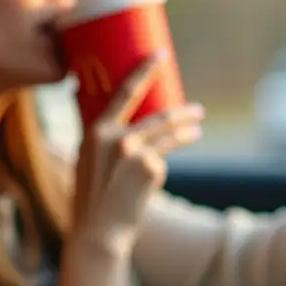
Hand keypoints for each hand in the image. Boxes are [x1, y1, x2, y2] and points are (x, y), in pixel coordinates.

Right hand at [70, 54, 204, 254]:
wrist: (97, 230)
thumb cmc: (90, 196)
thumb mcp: (86, 160)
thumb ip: (101, 138)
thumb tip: (112, 116)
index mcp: (94, 131)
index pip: (124, 91)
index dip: (145, 70)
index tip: (161, 55)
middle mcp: (116, 138)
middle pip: (159, 115)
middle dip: (183, 110)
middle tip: (198, 109)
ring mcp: (136, 153)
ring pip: (169, 135)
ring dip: (187, 131)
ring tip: (197, 129)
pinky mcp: (151, 169)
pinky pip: (162, 161)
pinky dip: (161, 165)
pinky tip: (153, 178)